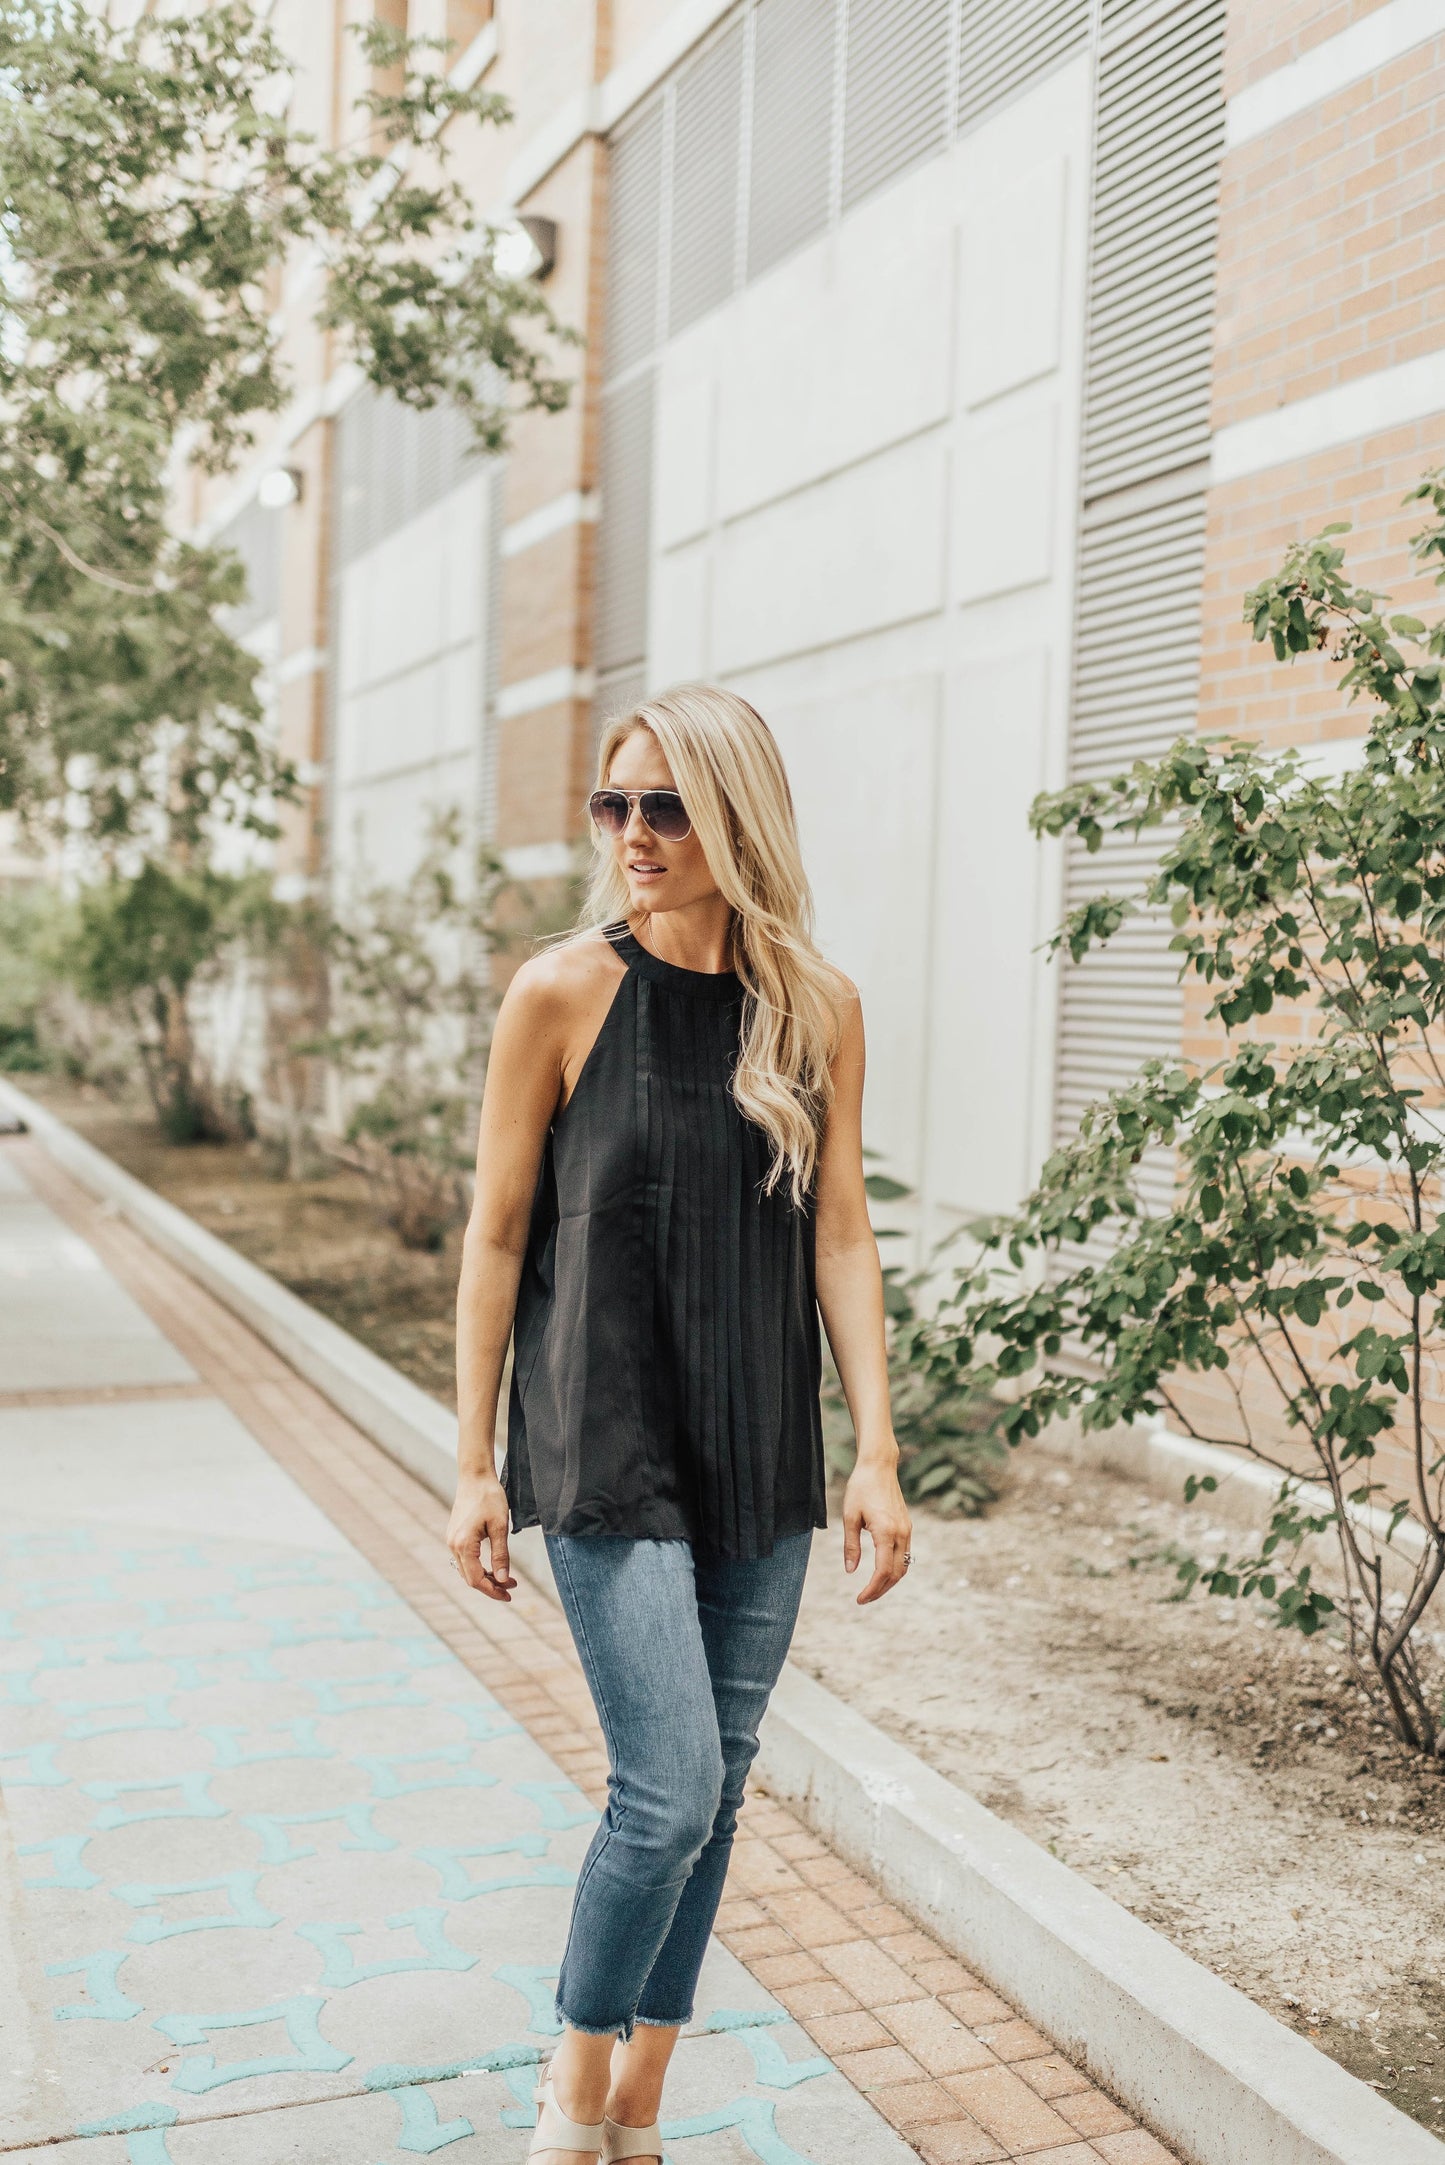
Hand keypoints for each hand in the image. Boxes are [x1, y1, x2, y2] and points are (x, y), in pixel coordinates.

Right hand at [447, 1472, 516, 1601]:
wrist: (475, 1476)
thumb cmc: (490, 1497)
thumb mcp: (500, 1526)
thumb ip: (501, 1555)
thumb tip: (503, 1580)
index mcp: (463, 1544)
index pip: (476, 1579)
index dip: (493, 1591)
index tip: (509, 1594)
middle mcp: (453, 1545)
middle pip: (470, 1578)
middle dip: (491, 1586)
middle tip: (511, 1587)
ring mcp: (452, 1540)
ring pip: (466, 1569)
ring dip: (485, 1577)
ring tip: (505, 1578)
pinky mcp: (454, 1535)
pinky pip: (465, 1559)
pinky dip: (478, 1566)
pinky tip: (493, 1566)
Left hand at [842, 1455, 911, 1604]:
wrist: (878, 1466)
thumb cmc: (860, 1488)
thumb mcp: (849, 1517)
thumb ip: (851, 1546)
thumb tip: (850, 1571)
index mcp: (885, 1532)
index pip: (883, 1571)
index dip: (872, 1589)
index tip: (860, 1599)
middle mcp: (900, 1533)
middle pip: (896, 1574)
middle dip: (881, 1590)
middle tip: (864, 1599)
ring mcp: (906, 1530)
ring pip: (903, 1566)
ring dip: (889, 1581)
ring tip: (872, 1590)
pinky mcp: (907, 1526)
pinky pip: (904, 1554)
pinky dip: (895, 1568)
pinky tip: (882, 1572)